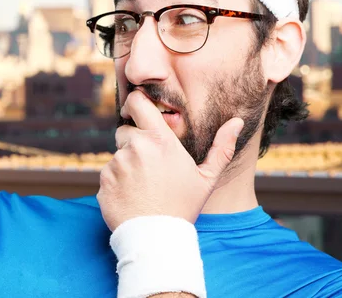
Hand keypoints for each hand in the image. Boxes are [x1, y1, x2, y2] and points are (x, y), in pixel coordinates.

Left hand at [97, 90, 243, 231]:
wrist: (157, 238)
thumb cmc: (183, 206)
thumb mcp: (207, 178)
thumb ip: (222, 147)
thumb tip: (237, 122)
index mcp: (159, 140)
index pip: (137, 102)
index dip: (134, 103)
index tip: (135, 109)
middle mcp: (135, 147)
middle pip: (124, 131)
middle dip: (132, 141)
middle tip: (148, 165)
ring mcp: (117, 164)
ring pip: (117, 155)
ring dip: (125, 165)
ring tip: (142, 186)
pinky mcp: (104, 181)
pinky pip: (107, 174)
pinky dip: (116, 182)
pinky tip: (131, 196)